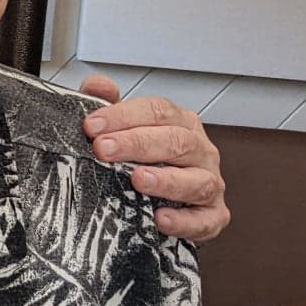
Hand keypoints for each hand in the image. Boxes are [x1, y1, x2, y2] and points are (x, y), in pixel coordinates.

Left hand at [79, 77, 229, 243]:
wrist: (166, 204)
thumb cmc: (147, 161)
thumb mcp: (125, 129)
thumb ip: (109, 105)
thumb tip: (97, 84)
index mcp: (182, 124)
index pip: (157, 111)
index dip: (123, 116)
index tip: (92, 125)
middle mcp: (200, 151)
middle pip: (176, 141)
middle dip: (137, 144)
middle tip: (105, 149)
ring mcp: (210, 183)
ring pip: (197, 180)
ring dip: (166, 180)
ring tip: (138, 180)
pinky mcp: (213, 216)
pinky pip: (205, 220)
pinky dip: (184, 221)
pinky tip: (161, 218)